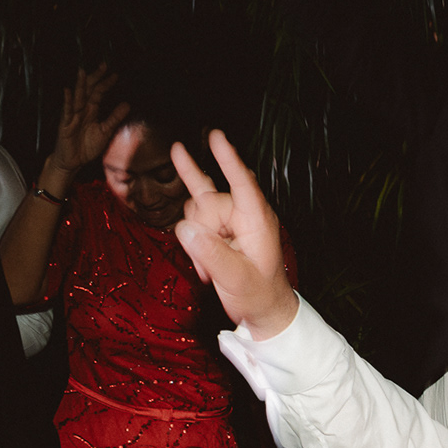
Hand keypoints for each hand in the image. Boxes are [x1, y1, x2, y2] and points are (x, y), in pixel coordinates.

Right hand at [46, 64, 129, 176]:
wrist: (73, 162)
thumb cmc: (86, 146)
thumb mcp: (104, 132)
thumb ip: (114, 118)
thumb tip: (127, 104)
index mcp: (90, 110)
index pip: (98, 93)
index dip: (106, 83)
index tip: (115, 74)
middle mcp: (81, 110)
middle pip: (88, 90)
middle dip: (95, 77)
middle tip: (103, 65)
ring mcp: (72, 116)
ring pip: (77, 97)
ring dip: (80, 85)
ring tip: (82, 71)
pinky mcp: (65, 125)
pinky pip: (66, 112)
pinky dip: (67, 102)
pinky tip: (68, 92)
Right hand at [172, 130, 297, 339]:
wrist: (263, 312)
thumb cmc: (259, 295)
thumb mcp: (236, 279)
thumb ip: (211, 254)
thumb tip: (184, 228)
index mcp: (256, 220)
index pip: (241, 182)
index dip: (227, 159)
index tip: (216, 135)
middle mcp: (243, 213)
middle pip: (205, 203)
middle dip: (201, 233)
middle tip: (210, 266)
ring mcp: (229, 219)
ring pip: (194, 211)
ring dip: (196, 240)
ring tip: (209, 269)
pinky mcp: (217, 228)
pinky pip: (191, 219)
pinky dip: (192, 241)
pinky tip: (202, 264)